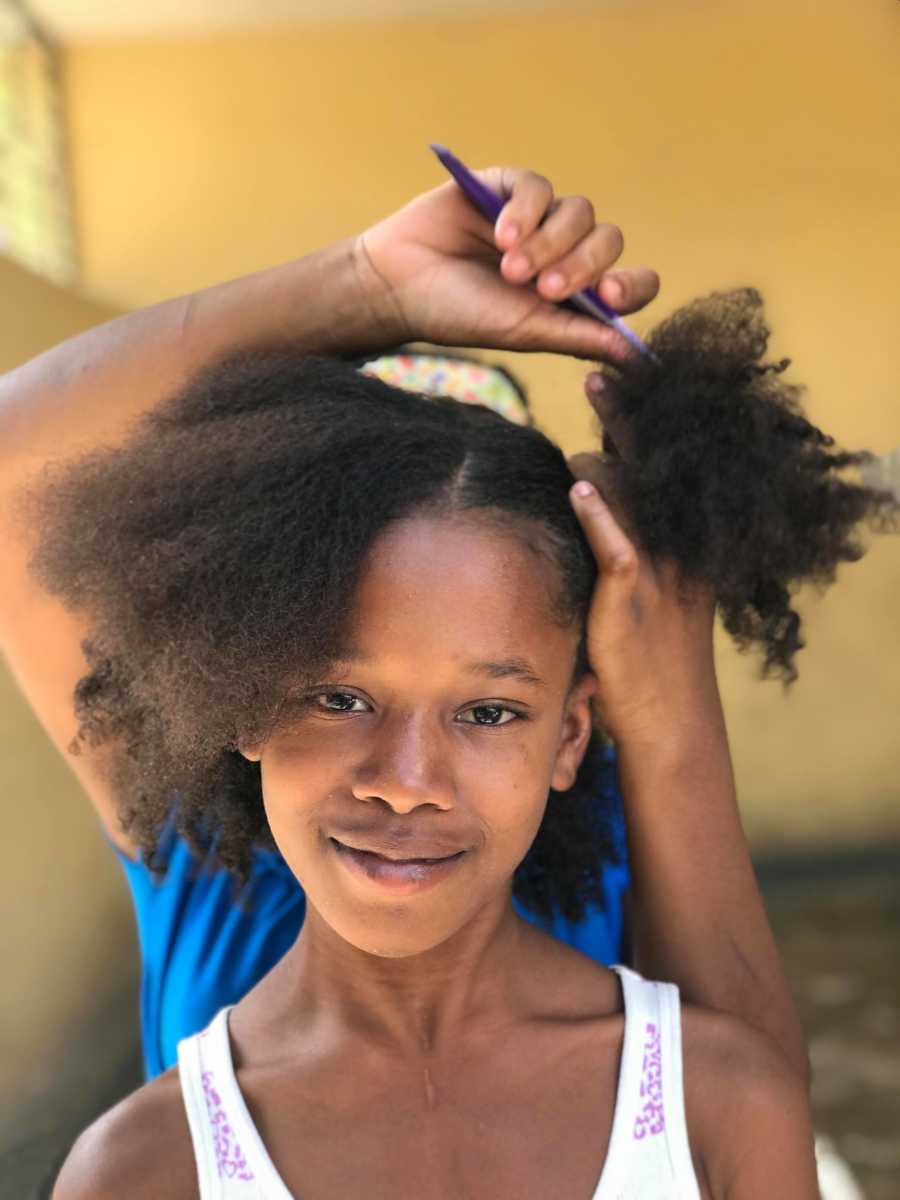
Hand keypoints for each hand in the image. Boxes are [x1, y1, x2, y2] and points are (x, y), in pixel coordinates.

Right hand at [356, 166, 658, 363]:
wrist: (398, 285)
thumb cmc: (459, 315)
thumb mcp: (523, 331)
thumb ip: (577, 337)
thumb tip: (633, 353)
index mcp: (576, 294)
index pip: (632, 283)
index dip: (632, 286)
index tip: (609, 297)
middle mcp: (565, 253)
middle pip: (608, 242)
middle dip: (582, 265)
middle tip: (544, 288)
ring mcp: (540, 218)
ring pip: (579, 212)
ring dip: (549, 242)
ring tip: (509, 267)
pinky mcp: (510, 186)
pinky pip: (539, 187)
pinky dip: (525, 211)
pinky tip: (498, 234)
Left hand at [567, 375, 719, 751]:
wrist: (671, 718)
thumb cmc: (650, 658)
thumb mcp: (650, 593)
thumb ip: (626, 545)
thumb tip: (587, 498)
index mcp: (680, 538)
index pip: (661, 465)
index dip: (642, 421)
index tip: (626, 376)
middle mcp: (675, 544)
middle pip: (650, 464)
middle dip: (625, 415)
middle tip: (599, 373)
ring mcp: (658, 568)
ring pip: (631, 494)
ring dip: (598, 464)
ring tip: (574, 449)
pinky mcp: (633, 595)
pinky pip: (618, 544)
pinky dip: (599, 515)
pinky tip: (577, 489)